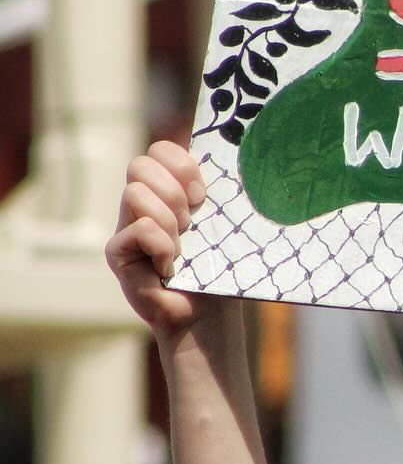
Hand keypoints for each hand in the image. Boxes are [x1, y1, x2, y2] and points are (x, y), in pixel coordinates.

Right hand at [105, 141, 222, 338]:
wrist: (208, 313)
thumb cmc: (218, 266)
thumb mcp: (220, 221)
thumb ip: (214, 189)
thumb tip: (224, 151)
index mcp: (167, 189)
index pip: (159, 150)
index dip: (182, 166)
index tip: (202, 196)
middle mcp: (142, 203)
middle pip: (140, 165)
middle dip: (173, 193)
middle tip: (190, 223)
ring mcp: (125, 226)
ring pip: (135, 193)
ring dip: (170, 221)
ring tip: (181, 247)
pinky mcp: (117, 251)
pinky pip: (141, 228)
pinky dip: (163, 247)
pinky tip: (169, 267)